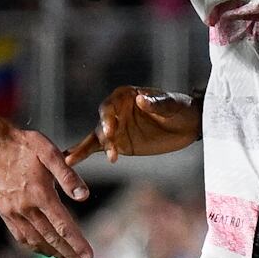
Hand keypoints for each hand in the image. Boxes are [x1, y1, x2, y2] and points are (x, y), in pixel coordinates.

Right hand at [0, 126, 93, 257]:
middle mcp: (26, 207)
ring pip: (36, 240)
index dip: (77, 243)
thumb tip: (84, 196)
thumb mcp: (51, 153)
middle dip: (70, 255)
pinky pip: (21, 236)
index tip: (90, 256)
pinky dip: (35, 246)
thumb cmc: (27, 146)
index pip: (63, 225)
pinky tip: (46, 251)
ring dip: (54, 253)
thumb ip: (68, 175)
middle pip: (51, 238)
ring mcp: (13, 212)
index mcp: (40, 194)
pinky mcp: (5, 212)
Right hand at [68, 86, 199, 165]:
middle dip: (102, 136)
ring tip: (71, 161)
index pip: (110, 106)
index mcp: (125, 96)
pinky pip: (100, 148)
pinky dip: (84, 154)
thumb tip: (141, 100)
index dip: (108, 117)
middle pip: (101, 123)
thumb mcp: (172, 105)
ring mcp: (115, 128)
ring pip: (97, 138)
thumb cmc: (181, 109)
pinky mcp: (118, 143)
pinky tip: (69, 161)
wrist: (189, 125)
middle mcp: (116, 111)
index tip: (111, 130)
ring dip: (87, 149)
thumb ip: (157, 103)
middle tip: (106, 146)